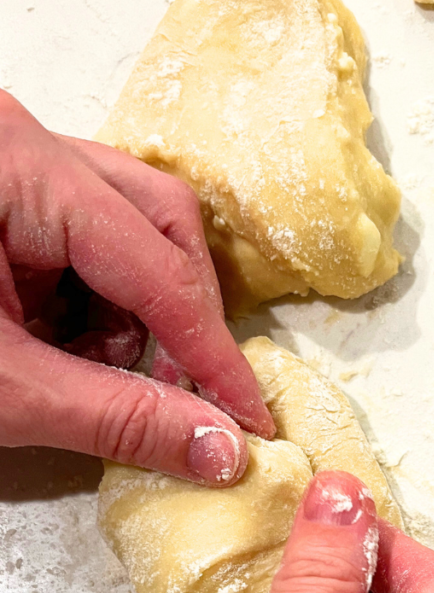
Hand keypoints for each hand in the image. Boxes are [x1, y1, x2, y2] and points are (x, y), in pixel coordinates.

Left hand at [0, 91, 274, 484]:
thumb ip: (116, 418)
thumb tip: (218, 451)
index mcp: (12, 164)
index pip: (157, 266)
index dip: (212, 353)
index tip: (250, 416)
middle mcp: (21, 141)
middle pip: (159, 220)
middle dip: (179, 317)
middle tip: (180, 392)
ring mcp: (11, 161)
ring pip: (129, 226)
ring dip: (136, 312)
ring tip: (102, 371)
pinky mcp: (2, 192)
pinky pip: (86, 239)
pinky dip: (96, 303)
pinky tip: (69, 346)